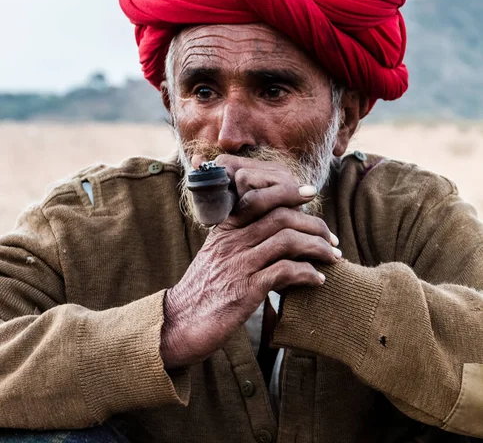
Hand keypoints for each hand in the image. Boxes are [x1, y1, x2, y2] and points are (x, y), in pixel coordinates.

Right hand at [160, 155, 340, 368]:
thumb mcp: (216, 256)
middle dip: (314, 224)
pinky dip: (307, 273)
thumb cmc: (202, 290)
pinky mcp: (245, 291)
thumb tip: (270, 231)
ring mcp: (238, 264)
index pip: (259, 198)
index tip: (310, 194)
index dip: (288, 192)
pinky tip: (318, 280)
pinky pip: (285, 272)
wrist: (179, 324)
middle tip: (331, 239)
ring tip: (332, 258)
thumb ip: (239, 239)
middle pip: (281, 217)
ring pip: (287, 240)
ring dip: (317, 248)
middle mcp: (231, 242)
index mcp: (224, 229)